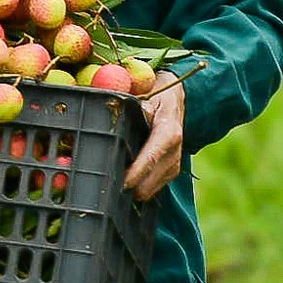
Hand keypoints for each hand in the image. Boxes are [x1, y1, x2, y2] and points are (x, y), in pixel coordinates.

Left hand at [123, 72, 185, 199]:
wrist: (176, 99)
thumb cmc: (157, 95)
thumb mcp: (148, 94)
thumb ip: (135, 105)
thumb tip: (120, 113)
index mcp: (168, 130)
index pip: (153, 156)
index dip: (137, 172)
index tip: (121, 182)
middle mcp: (175, 150)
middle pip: (152, 179)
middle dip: (130, 186)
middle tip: (106, 185)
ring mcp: (174, 162)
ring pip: (152, 188)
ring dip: (133, 189)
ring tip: (112, 184)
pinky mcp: (171, 170)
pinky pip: (154, 187)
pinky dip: (139, 187)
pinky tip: (125, 180)